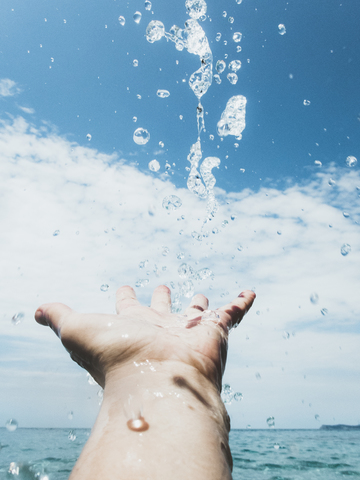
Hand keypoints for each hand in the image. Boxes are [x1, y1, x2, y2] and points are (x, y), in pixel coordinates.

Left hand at [35, 285, 254, 390]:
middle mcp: (162, 329)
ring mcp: (189, 331)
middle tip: (162, 288)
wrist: (156, 381)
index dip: (126, 297)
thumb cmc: (116, 358)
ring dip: (200, 305)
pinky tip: (249, 292)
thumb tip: (35, 310)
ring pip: (197, 313)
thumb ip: (59, 317)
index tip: (125, 288)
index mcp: (134, 326)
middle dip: (162, 299)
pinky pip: (233, 313)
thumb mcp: (77, 330)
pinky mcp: (215, 332)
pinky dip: (242, 302)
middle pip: (163, 310)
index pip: (129, 308)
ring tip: (202, 295)